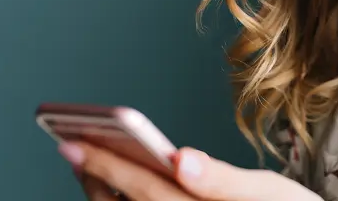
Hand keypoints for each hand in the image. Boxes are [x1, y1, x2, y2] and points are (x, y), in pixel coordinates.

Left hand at [58, 142, 320, 200]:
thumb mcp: (267, 191)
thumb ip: (221, 179)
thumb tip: (180, 159)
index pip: (144, 189)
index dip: (105, 166)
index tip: (71, 144)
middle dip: (95, 180)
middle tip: (74, 147)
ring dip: (104, 194)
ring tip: (92, 165)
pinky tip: (122, 188)